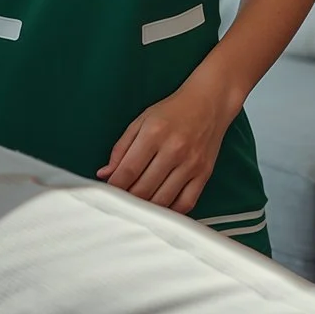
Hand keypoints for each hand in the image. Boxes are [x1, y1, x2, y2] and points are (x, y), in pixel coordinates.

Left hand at [97, 72, 237, 211]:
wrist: (209, 102)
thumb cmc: (173, 111)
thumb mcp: (141, 121)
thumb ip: (121, 148)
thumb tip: (105, 174)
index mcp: (154, 134)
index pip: (128, 171)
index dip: (114, 187)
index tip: (108, 193)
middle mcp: (174, 150)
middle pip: (143, 189)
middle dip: (128, 199)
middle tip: (121, 200)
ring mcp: (191, 164)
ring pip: (163, 200)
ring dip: (146, 208)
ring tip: (138, 204)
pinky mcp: (204, 174)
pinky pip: (186, 203)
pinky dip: (170, 211)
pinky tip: (161, 208)